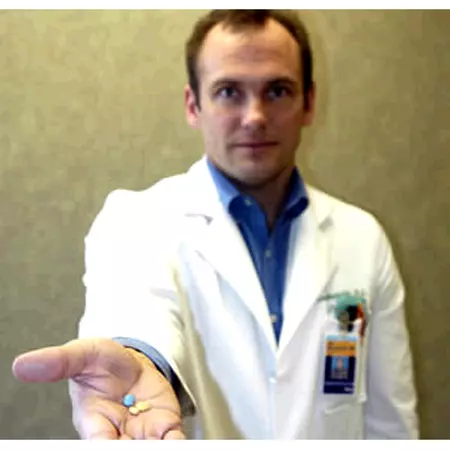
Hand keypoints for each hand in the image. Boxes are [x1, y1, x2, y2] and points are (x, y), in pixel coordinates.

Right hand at [12, 338, 184, 438]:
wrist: (131, 362)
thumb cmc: (102, 363)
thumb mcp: (82, 354)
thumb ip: (59, 361)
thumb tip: (22, 365)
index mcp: (93, 422)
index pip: (97, 442)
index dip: (103, 444)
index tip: (109, 440)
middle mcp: (118, 434)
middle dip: (133, 447)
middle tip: (140, 440)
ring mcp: (143, 432)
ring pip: (150, 449)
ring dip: (157, 447)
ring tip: (164, 441)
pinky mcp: (165, 425)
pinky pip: (173, 440)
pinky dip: (178, 442)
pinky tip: (179, 439)